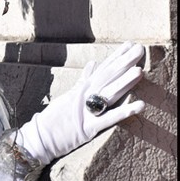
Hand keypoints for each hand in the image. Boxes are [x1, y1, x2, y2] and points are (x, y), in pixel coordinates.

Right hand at [14, 41, 144, 163]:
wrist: (40, 137)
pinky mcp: (88, 128)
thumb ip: (83, 80)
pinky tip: (140, 105)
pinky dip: (124, 112)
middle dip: (124, 62)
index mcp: (82, 88)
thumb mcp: (69, 94)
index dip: (116, 56)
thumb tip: (93, 63)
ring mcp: (87, 110)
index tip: (130, 44)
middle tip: (139, 49)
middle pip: (108, 77)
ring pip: (109, 93)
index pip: (102, 69)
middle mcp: (85, 95)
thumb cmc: (54, 118)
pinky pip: (109, 119)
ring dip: (125, 82)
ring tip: (139, 71)